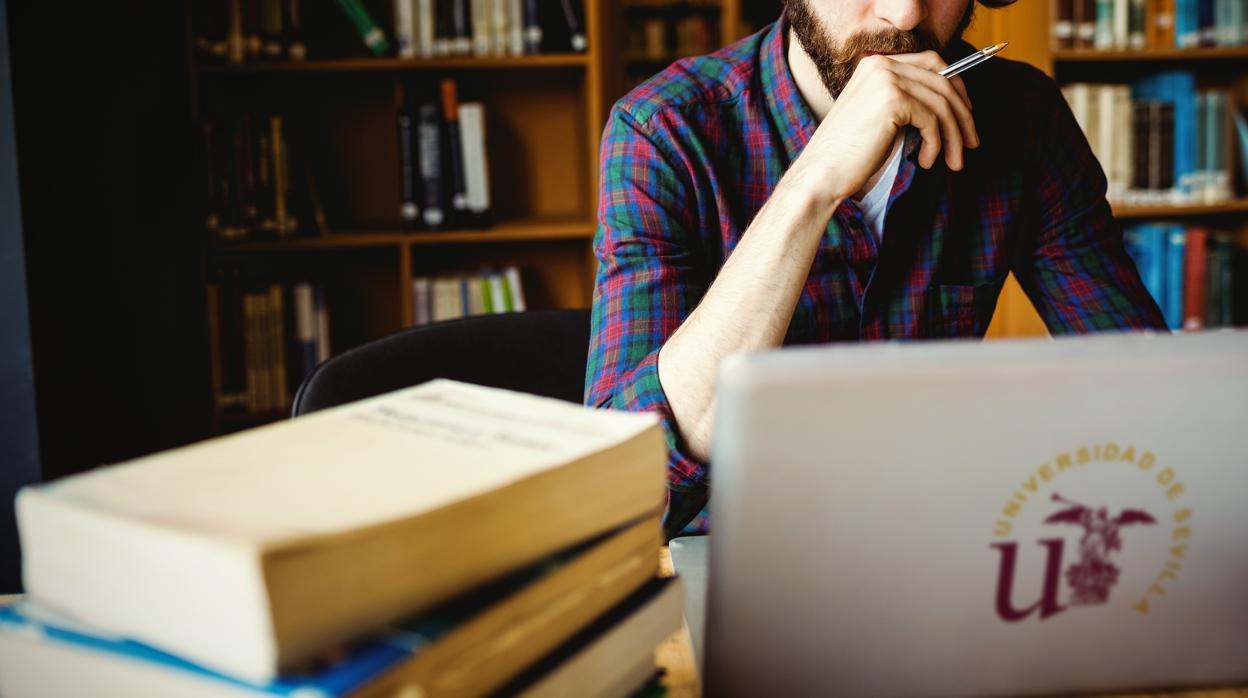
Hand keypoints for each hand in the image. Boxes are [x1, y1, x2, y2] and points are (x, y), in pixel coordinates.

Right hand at [785, 51, 979, 206]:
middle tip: (970, 142)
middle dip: (963, 114)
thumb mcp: (881, 119)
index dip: (956, 87)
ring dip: (954, 135)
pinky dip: (936, 144)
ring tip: (954, 161)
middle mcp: (882, 65)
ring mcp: (886, 79)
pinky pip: (932, 120)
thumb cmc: (849, 155)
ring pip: (942, 103)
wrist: (821, 173)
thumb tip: (952, 107)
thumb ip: (907, 102)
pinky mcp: (893, 100)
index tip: (965, 116)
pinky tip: (926, 162)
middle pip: (944, 80)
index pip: (932, 62)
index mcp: (876, 64)